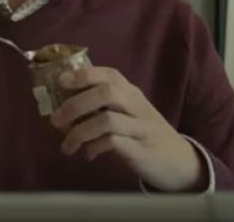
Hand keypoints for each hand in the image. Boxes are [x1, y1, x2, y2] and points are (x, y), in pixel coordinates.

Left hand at [50, 66, 205, 191]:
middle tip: (56, 119)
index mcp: (131, 92)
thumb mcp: (127, 112)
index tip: (60, 81)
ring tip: (67, 145)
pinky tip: (87, 154)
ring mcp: (140, 127)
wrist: (178, 159)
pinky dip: (94, 147)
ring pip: (107, 120)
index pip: (109, 75)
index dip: (83, 75)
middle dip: (76, 103)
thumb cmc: (143, 131)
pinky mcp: (140, 150)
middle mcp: (136, 105)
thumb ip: (102, 105)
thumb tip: (63, 104)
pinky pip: (113, 143)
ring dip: (80, 132)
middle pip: (106, 93)